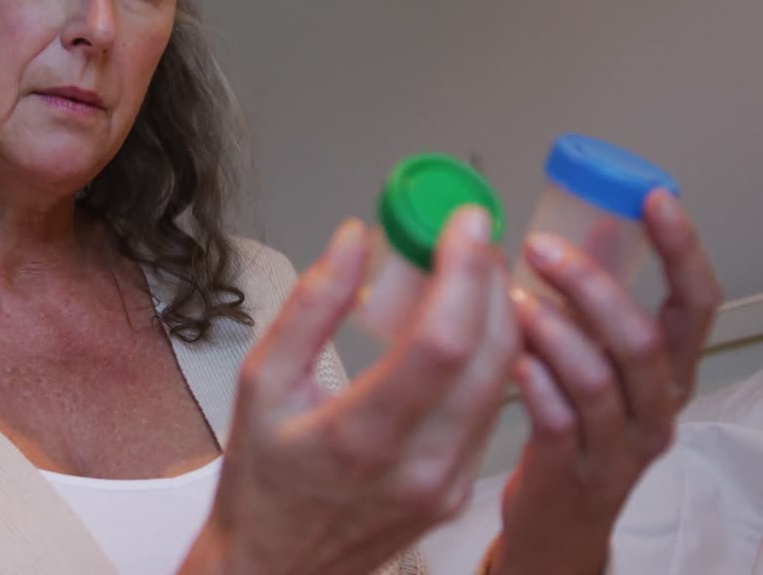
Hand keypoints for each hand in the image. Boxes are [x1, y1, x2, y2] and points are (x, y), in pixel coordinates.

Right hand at [179, 208, 518, 574]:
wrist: (279, 567)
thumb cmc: (263, 483)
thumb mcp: (260, 383)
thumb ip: (310, 306)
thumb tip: (353, 239)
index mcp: (360, 438)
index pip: (439, 343)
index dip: (463, 272)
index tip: (464, 223)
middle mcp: (417, 466)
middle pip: (488, 354)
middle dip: (489, 278)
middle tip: (471, 233)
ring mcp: (446, 482)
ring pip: (502, 378)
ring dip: (497, 311)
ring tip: (468, 266)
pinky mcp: (459, 487)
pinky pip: (492, 404)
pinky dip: (491, 351)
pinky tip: (468, 319)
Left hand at [488, 190, 722, 574]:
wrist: (561, 521)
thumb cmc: (579, 424)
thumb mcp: (602, 359)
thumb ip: (598, 303)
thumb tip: (586, 220)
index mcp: (673, 372)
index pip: (700, 303)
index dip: (682, 249)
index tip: (653, 198)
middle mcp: (658, 409)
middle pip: (643, 339)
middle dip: (592, 284)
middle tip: (540, 247)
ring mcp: (619, 448)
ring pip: (598, 380)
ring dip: (553, 331)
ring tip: (512, 300)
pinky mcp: (573, 474)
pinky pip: (558, 423)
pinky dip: (535, 383)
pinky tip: (510, 357)